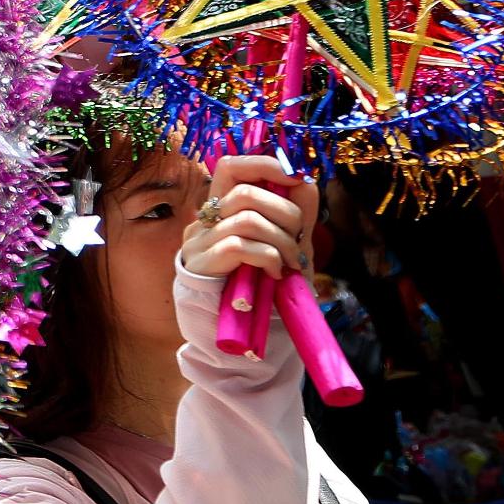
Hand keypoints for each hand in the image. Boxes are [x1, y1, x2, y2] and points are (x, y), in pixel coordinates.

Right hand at [185, 152, 318, 282]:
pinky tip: (275, 275)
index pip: (230, 167)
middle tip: (299, 241)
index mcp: (220, 211)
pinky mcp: (199, 266)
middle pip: (245, 193)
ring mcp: (197, 244)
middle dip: (286, 214)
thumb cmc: (262, 288)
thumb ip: (294, 216)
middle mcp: (203, 222)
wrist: (238, 338)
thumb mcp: (285, 247)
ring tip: (291, 264)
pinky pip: (239, 246)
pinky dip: (268, 258)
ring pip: (246, 219)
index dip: (263, 165)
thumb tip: (306, 181)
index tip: (297, 177)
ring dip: (281, 241)